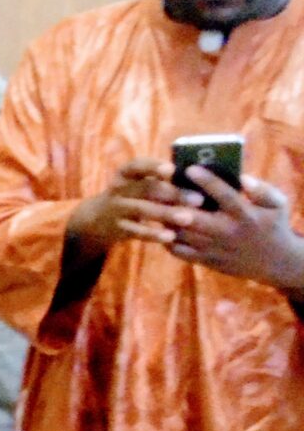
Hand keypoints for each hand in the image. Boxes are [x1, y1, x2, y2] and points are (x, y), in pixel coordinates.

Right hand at [67, 158, 203, 255]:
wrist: (97, 219)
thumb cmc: (131, 196)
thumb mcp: (137, 183)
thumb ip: (160, 180)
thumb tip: (199, 178)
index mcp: (125, 174)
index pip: (137, 166)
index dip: (153, 166)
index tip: (171, 169)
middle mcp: (118, 189)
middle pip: (145, 189)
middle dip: (172, 193)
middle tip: (198, 199)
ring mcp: (116, 209)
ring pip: (142, 210)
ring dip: (166, 213)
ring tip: (188, 218)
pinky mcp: (118, 228)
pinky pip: (136, 231)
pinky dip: (153, 234)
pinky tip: (171, 236)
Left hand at [166, 170, 303, 295]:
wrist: (274, 263)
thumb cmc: (272, 225)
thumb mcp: (278, 205)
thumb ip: (262, 190)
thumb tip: (242, 177)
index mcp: (245, 215)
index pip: (224, 195)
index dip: (206, 181)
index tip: (189, 168)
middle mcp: (227, 232)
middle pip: (194, 218)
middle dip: (175, 204)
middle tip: (158, 188)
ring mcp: (214, 249)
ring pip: (182, 235)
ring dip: (165, 220)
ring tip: (153, 203)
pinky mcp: (206, 261)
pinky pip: (179, 251)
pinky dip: (166, 239)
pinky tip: (160, 226)